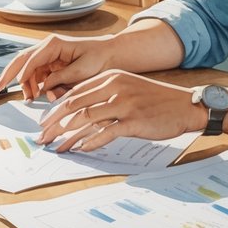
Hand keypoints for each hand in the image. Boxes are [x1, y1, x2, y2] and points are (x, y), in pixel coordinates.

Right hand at [0, 33, 115, 101]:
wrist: (110, 55)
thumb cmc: (99, 59)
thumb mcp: (82, 70)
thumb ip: (61, 78)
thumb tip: (44, 87)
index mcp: (54, 44)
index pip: (31, 58)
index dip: (23, 73)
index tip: (16, 85)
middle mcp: (47, 47)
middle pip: (20, 60)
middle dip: (7, 75)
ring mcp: (47, 56)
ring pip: (27, 70)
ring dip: (25, 85)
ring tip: (29, 99)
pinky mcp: (51, 64)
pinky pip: (36, 75)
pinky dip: (34, 85)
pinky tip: (36, 94)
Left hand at [37, 70, 201, 152]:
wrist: (185, 105)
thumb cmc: (155, 99)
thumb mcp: (127, 88)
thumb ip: (104, 95)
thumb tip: (80, 113)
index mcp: (110, 77)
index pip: (74, 92)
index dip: (55, 108)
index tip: (45, 122)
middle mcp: (113, 87)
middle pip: (74, 105)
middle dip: (54, 123)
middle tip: (42, 136)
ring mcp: (123, 103)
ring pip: (85, 119)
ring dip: (66, 135)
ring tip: (56, 147)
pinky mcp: (133, 120)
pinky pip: (105, 133)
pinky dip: (90, 143)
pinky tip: (80, 150)